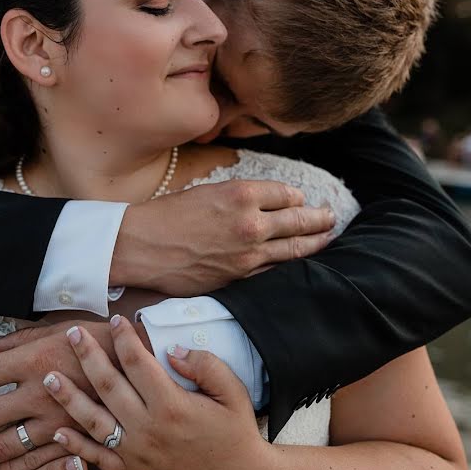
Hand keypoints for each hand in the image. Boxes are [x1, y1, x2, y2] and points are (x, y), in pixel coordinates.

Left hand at [0, 321, 120, 469]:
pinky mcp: (77, 438)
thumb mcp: (60, 328)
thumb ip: (21, 340)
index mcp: (33, 360)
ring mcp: (58, 420)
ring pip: (8, 445)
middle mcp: (40, 392)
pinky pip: (39, 460)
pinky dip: (15, 469)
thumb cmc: (102, 338)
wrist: (148, 361)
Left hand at [42, 316, 271, 469]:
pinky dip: (75, 446)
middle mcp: (149, 428)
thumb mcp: (233, 393)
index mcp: (172, 405)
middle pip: (108, 385)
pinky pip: (97, 458)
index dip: (124, 338)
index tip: (115, 320)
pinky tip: (56, 432)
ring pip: (93, 421)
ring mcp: (136, 452)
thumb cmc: (235, 432)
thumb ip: (206, 365)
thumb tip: (172, 350)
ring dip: (68, 398)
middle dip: (88, 356)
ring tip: (49, 377)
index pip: (138, 362)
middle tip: (72, 333)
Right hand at [110, 179, 334, 295]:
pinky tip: (299, 263)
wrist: (140, 246)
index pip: (287, 194)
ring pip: (295, 249)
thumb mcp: (206, 192)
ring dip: (315, 243)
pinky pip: (275, 271)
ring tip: (327, 238)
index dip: (298, 197)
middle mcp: (251, 223)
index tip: (302, 200)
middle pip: (300, 220)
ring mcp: (247, 254)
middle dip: (320, 219)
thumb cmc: (166, 215)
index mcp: (241, 194)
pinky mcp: (239, 278)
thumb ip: (238, 197)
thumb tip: (262, 202)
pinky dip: (291, 265)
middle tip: (331, 217)